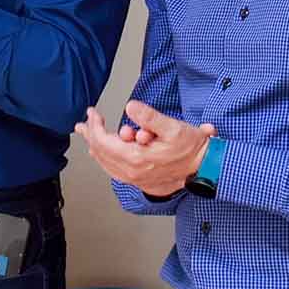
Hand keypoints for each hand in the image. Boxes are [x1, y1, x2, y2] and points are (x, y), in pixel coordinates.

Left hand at [73, 101, 216, 195]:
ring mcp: (134, 178)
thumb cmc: (190, 148)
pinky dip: (105, 159)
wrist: (202, 167)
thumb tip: (131, 107)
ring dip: (95, 147)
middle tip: (86, 121)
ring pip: (105, 163)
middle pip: (100, 153)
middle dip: (91, 134)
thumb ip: (149, 117)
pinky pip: (114, 171)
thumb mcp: (173, 127)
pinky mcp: (138, 181)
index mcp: (136, 158)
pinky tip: (102, 154)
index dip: (94, 125)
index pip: (103, 141)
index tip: (92, 113)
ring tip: (88, 135)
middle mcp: (132, 171)